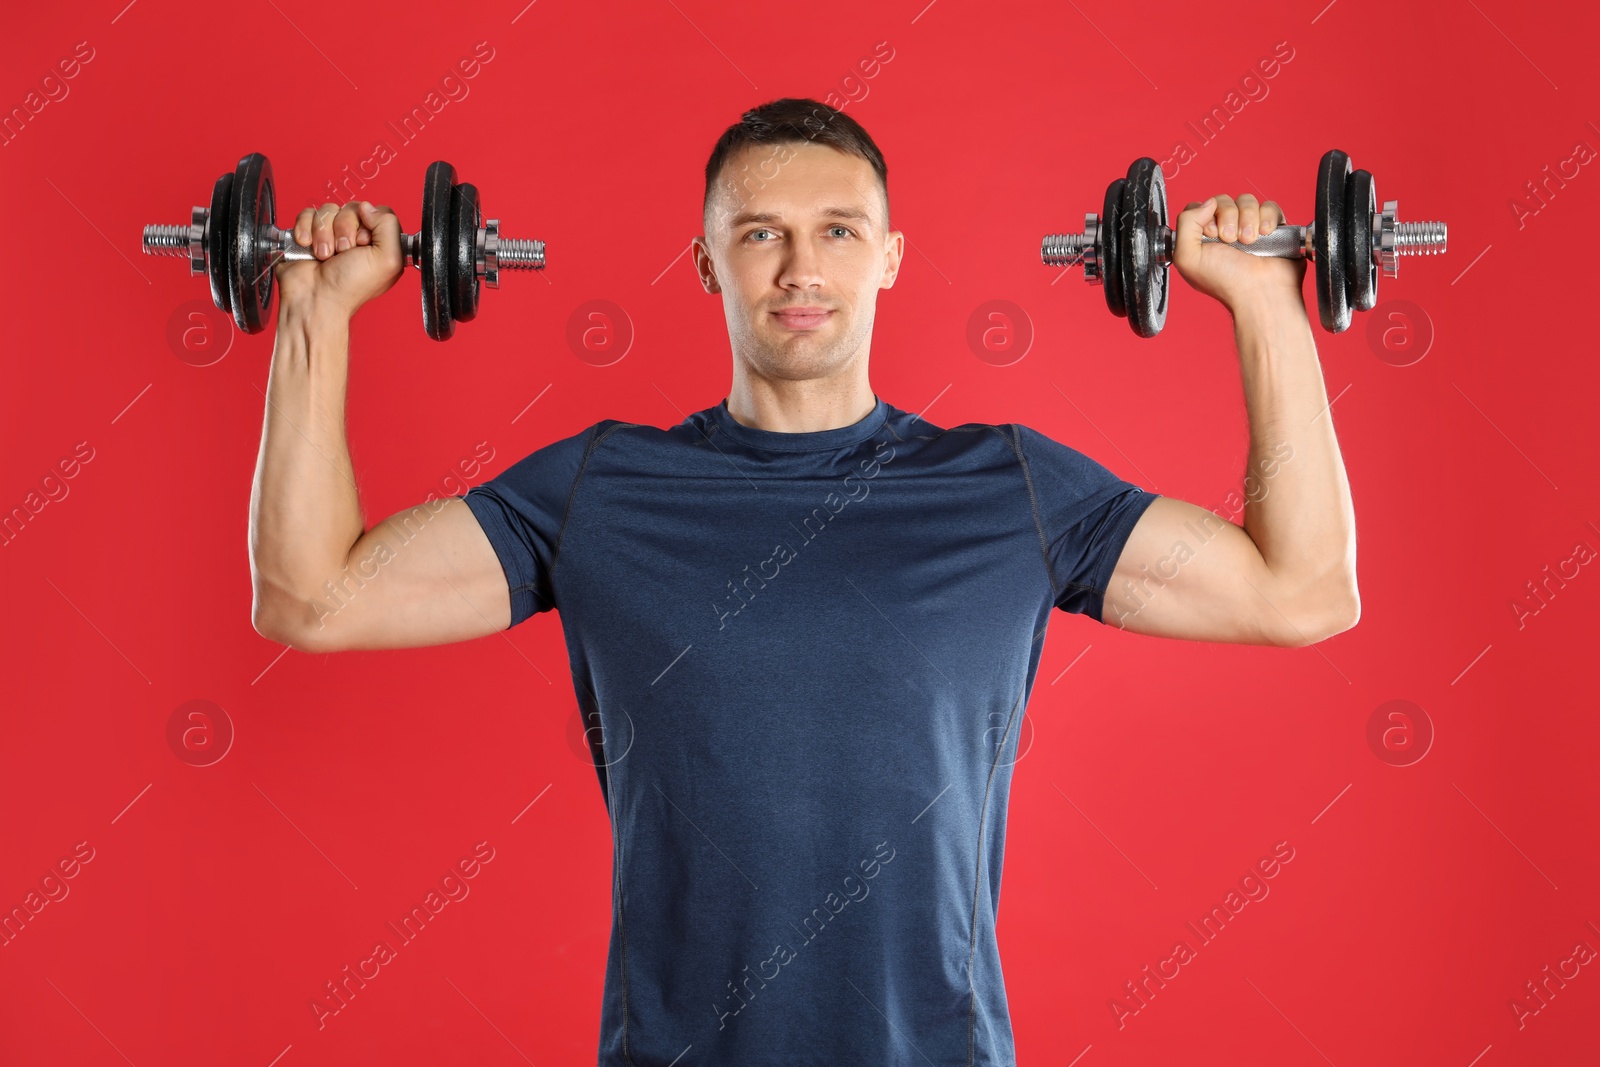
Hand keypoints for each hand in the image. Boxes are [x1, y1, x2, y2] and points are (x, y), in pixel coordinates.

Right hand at [274, 200, 404, 318]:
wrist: (314, 299)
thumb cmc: (349, 288)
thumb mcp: (388, 260)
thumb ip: (390, 227)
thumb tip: (369, 208)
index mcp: (380, 245)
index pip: (379, 212)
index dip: (371, 224)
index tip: (365, 244)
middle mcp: (357, 239)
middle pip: (353, 208)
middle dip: (345, 230)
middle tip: (344, 252)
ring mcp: (332, 235)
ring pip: (329, 210)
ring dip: (324, 233)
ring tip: (325, 255)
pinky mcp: (309, 233)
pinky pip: (307, 213)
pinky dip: (306, 230)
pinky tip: (308, 247)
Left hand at [1171, 193, 1304, 314]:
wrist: (1260, 292)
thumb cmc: (1225, 281)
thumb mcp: (1187, 257)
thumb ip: (1185, 223)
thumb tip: (1207, 203)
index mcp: (1202, 238)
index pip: (1199, 207)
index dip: (1204, 216)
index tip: (1211, 235)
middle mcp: (1224, 231)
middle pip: (1222, 200)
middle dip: (1227, 217)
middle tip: (1231, 241)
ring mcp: (1248, 228)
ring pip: (1246, 200)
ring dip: (1248, 219)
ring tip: (1249, 241)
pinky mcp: (1271, 227)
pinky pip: (1269, 206)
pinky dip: (1267, 218)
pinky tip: (1265, 235)